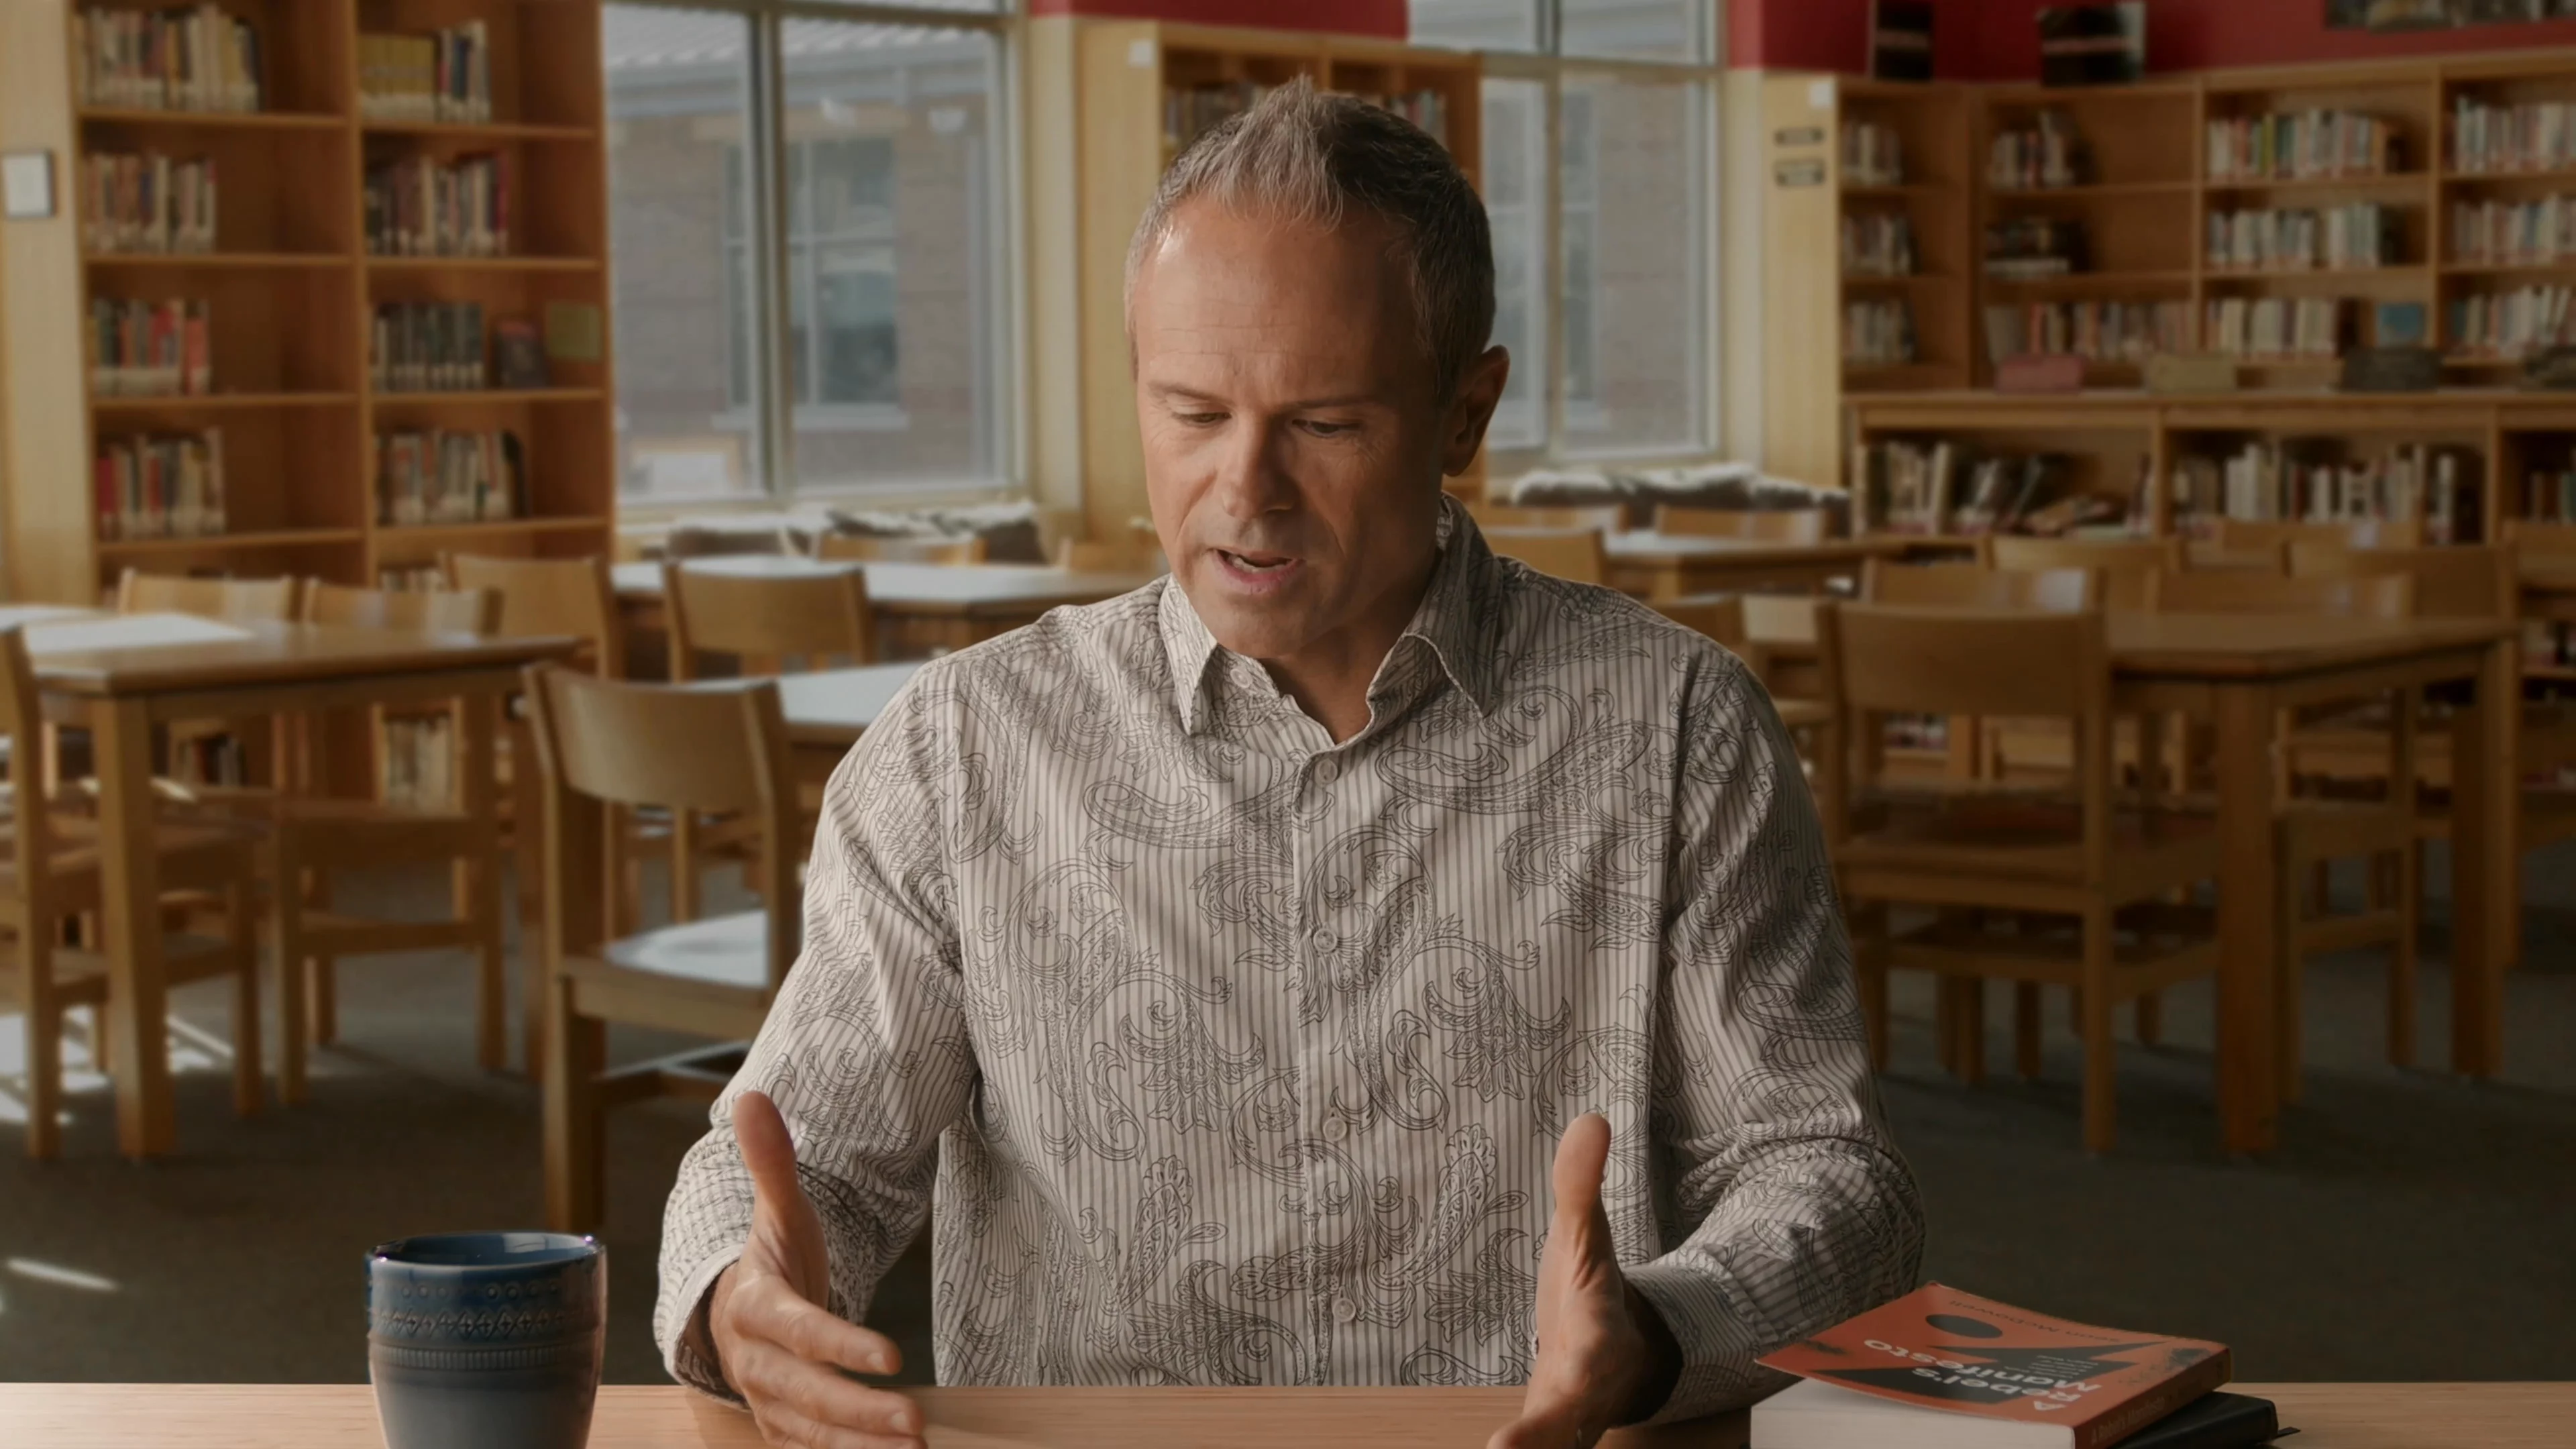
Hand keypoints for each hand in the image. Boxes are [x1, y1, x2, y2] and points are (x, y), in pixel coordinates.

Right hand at [707, 1090, 923, 1448]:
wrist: (734, 1315)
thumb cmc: (770, 1261)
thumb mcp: (778, 1214)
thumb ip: (771, 1162)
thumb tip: (753, 1096)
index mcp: (754, 1308)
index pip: (800, 1330)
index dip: (840, 1346)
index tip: (891, 1356)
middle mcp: (756, 1363)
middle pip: (809, 1393)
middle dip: (861, 1411)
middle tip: (916, 1421)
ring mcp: (767, 1402)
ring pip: (813, 1432)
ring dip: (861, 1445)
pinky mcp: (781, 1428)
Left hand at [1488, 1114, 1681, 1448]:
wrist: (1612, 1355)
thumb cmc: (1591, 1295)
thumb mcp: (1585, 1237)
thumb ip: (1581, 1185)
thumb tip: (1590, 1118)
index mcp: (1594, 1343)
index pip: (1583, 1362)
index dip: (1557, 1390)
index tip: (1506, 1439)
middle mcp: (1578, 1395)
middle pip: (1558, 1431)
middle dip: (1533, 1446)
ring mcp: (1558, 1425)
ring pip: (1544, 1446)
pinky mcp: (1540, 1436)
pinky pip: (1526, 1448)